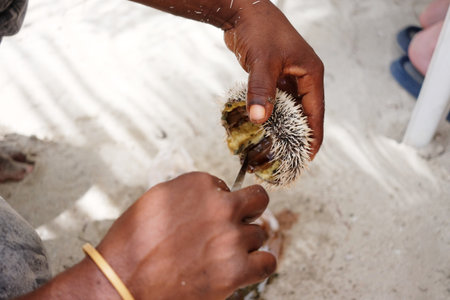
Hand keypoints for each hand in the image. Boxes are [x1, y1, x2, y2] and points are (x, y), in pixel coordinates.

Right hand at [97, 172, 275, 299]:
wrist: (121, 281)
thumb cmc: (133, 243)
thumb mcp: (157, 200)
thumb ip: (190, 195)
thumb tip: (211, 198)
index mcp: (199, 184)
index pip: (227, 188)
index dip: (218, 204)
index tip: (208, 217)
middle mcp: (219, 206)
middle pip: (257, 200)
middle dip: (249, 211)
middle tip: (236, 225)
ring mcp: (230, 237)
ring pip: (260, 234)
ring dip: (245, 244)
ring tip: (222, 255)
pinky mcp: (235, 270)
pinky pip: (268, 262)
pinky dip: (259, 265)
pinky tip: (245, 268)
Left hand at [224, 1, 323, 157]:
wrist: (243, 11)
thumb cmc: (259, 30)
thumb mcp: (262, 61)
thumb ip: (261, 90)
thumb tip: (259, 119)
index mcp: (310, 73)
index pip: (316, 111)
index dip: (313, 135)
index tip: (308, 157)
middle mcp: (303, 77)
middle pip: (305, 113)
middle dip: (298, 135)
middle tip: (290, 157)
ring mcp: (288, 77)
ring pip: (289, 108)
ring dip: (283, 125)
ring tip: (277, 148)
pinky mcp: (274, 76)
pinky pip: (276, 101)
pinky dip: (271, 114)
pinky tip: (264, 127)